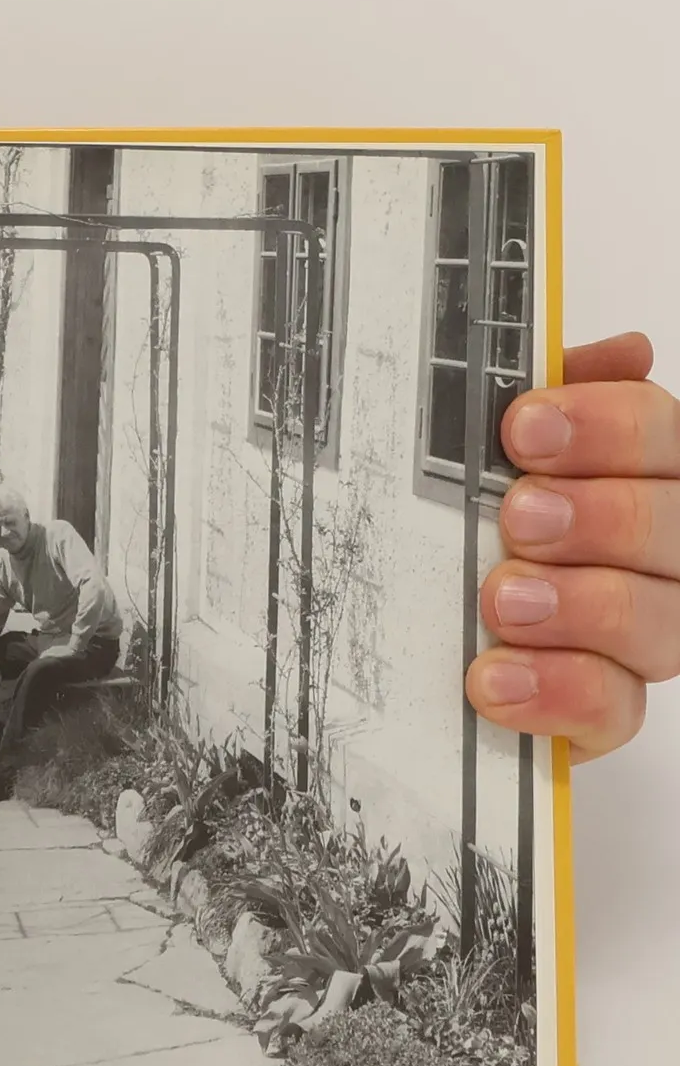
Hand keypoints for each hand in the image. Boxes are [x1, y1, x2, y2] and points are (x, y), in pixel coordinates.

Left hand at [468, 333, 671, 761]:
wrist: (412, 655)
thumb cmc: (459, 536)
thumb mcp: (478, 460)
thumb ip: (545, 400)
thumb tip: (619, 352)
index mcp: (635, 478)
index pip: (659, 435)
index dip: (605, 425)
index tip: (524, 428)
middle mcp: (656, 557)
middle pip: (670, 524)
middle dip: (597, 515)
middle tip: (520, 516)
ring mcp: (638, 639)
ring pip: (657, 620)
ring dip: (581, 604)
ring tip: (503, 599)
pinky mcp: (601, 713)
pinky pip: (614, 709)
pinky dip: (556, 690)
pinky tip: (494, 677)